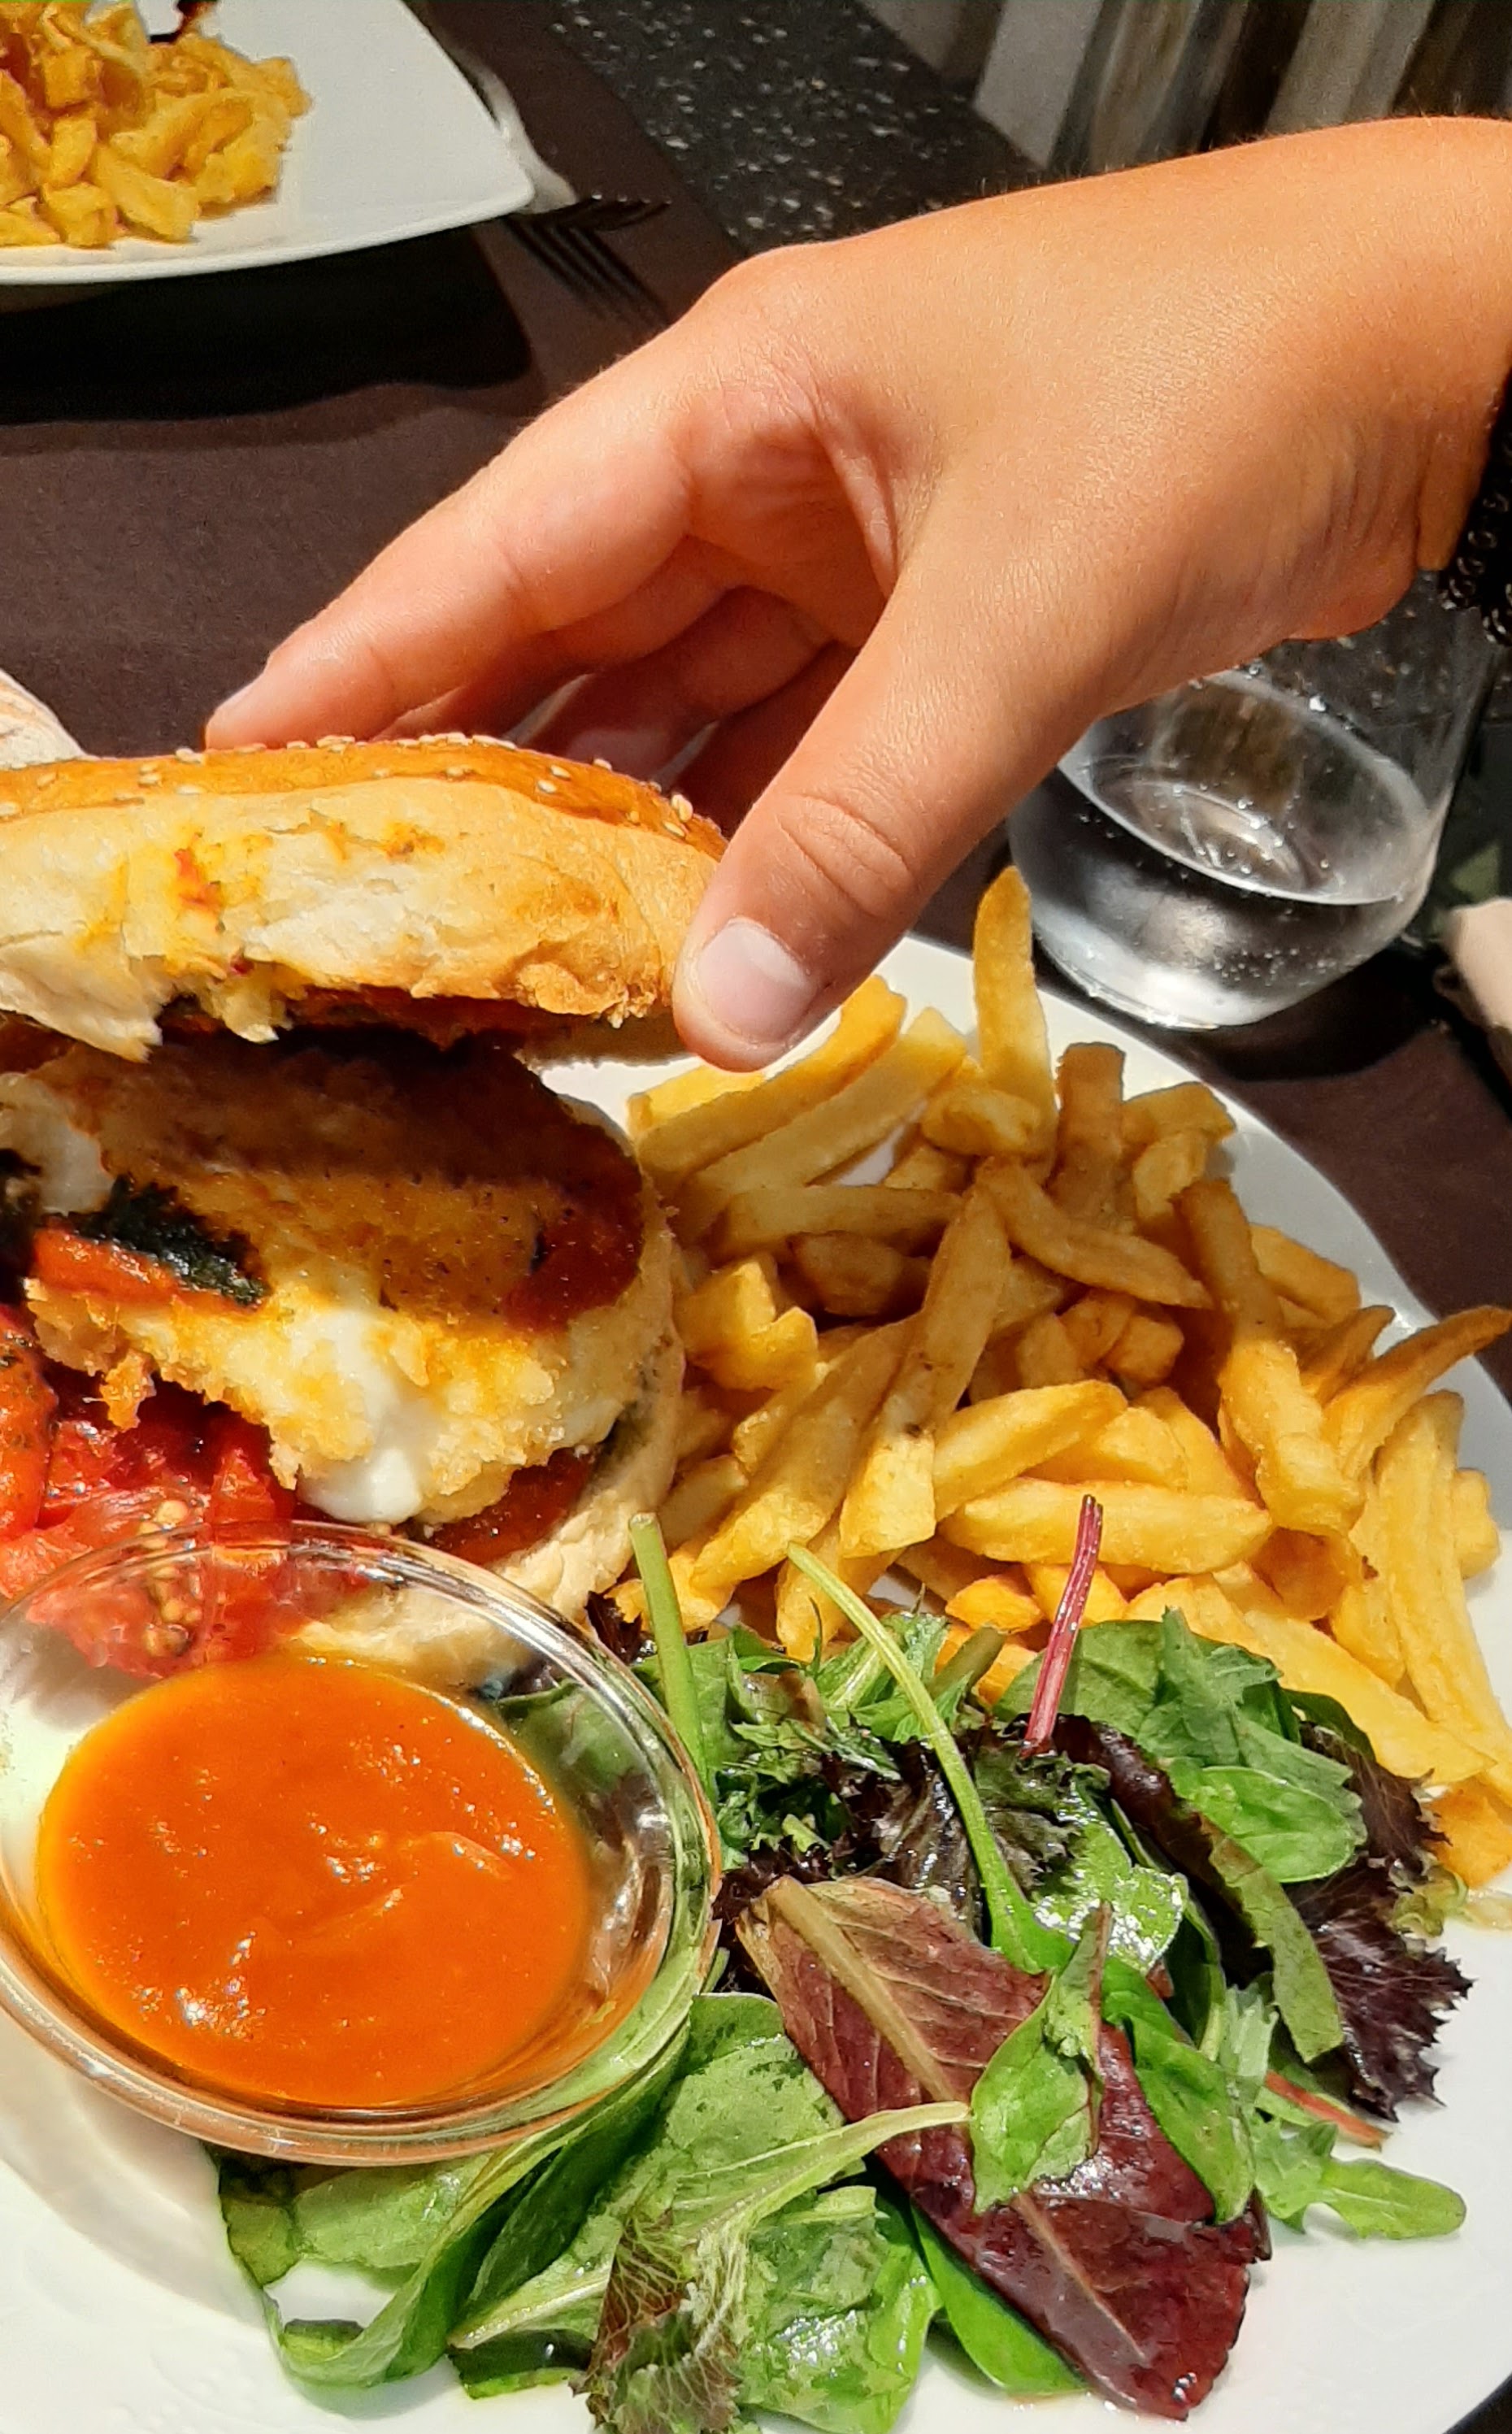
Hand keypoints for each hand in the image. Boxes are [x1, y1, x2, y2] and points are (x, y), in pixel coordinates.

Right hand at [209, 120, 1511, 1064]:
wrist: (1440, 358)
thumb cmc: (1222, 390)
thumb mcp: (1017, 617)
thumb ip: (863, 823)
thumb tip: (726, 1009)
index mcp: (746, 394)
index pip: (504, 540)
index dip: (371, 656)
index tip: (254, 763)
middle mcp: (779, 467)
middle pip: (579, 634)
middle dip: (483, 771)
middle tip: (372, 910)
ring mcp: (865, 550)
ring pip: (694, 708)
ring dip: (624, 832)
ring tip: (512, 961)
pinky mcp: (949, 627)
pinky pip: (809, 750)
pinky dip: (759, 842)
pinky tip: (696, 937)